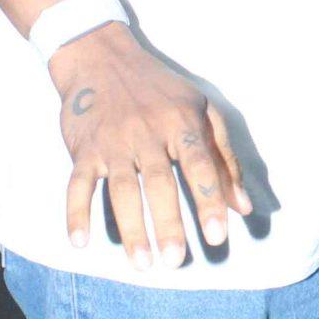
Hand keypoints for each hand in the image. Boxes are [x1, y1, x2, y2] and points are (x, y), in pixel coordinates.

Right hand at [51, 21, 252, 269]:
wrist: (101, 56)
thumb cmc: (159, 89)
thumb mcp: (201, 110)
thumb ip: (224, 158)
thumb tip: (242, 207)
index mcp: (181, 123)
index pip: (200, 165)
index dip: (209, 200)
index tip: (216, 235)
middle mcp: (147, 133)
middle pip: (159, 182)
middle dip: (168, 223)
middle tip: (174, 261)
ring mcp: (112, 141)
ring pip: (121, 188)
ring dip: (130, 227)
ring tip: (141, 263)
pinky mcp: (84, 148)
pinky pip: (77, 183)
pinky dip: (76, 212)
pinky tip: (81, 241)